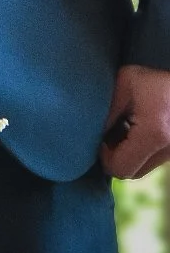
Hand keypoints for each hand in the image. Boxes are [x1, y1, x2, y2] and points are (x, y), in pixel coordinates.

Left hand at [100, 64, 169, 178]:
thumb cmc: (151, 79)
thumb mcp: (124, 85)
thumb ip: (107, 112)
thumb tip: (90, 134)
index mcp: (153, 134)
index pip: (121, 167)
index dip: (104, 158)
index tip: (100, 138)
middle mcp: (167, 150)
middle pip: (131, 173)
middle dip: (114, 158)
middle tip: (108, 136)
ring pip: (141, 169)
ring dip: (127, 156)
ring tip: (122, 131)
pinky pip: (151, 161)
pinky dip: (139, 152)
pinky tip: (135, 131)